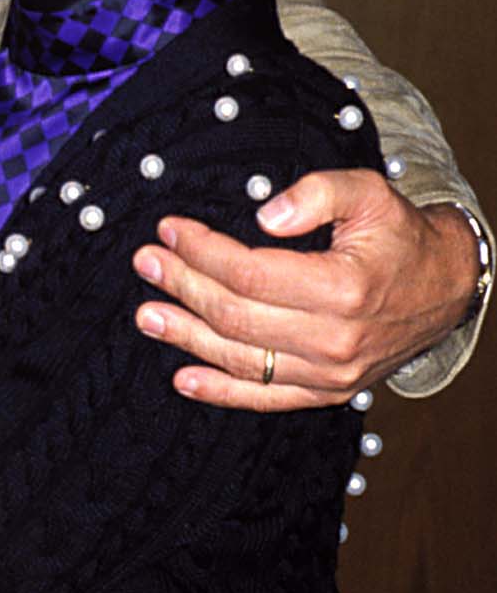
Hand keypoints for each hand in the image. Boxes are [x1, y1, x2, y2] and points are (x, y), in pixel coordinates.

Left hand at [131, 171, 479, 411]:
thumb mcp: (368, 194)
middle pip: (236, 315)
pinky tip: (182, 377)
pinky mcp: (327, 392)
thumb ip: (316, 194)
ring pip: (241, 358)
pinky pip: (265, 398)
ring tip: (147, 314)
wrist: (444, 288)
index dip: (202, 251)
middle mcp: (335, 340)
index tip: (171, 230)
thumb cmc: (399, 237)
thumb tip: (264, 215)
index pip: (250, 274)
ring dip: (186, 336)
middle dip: (183, 285)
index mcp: (343, 289)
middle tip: (147, 262)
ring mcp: (330, 374)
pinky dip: (219, 391)